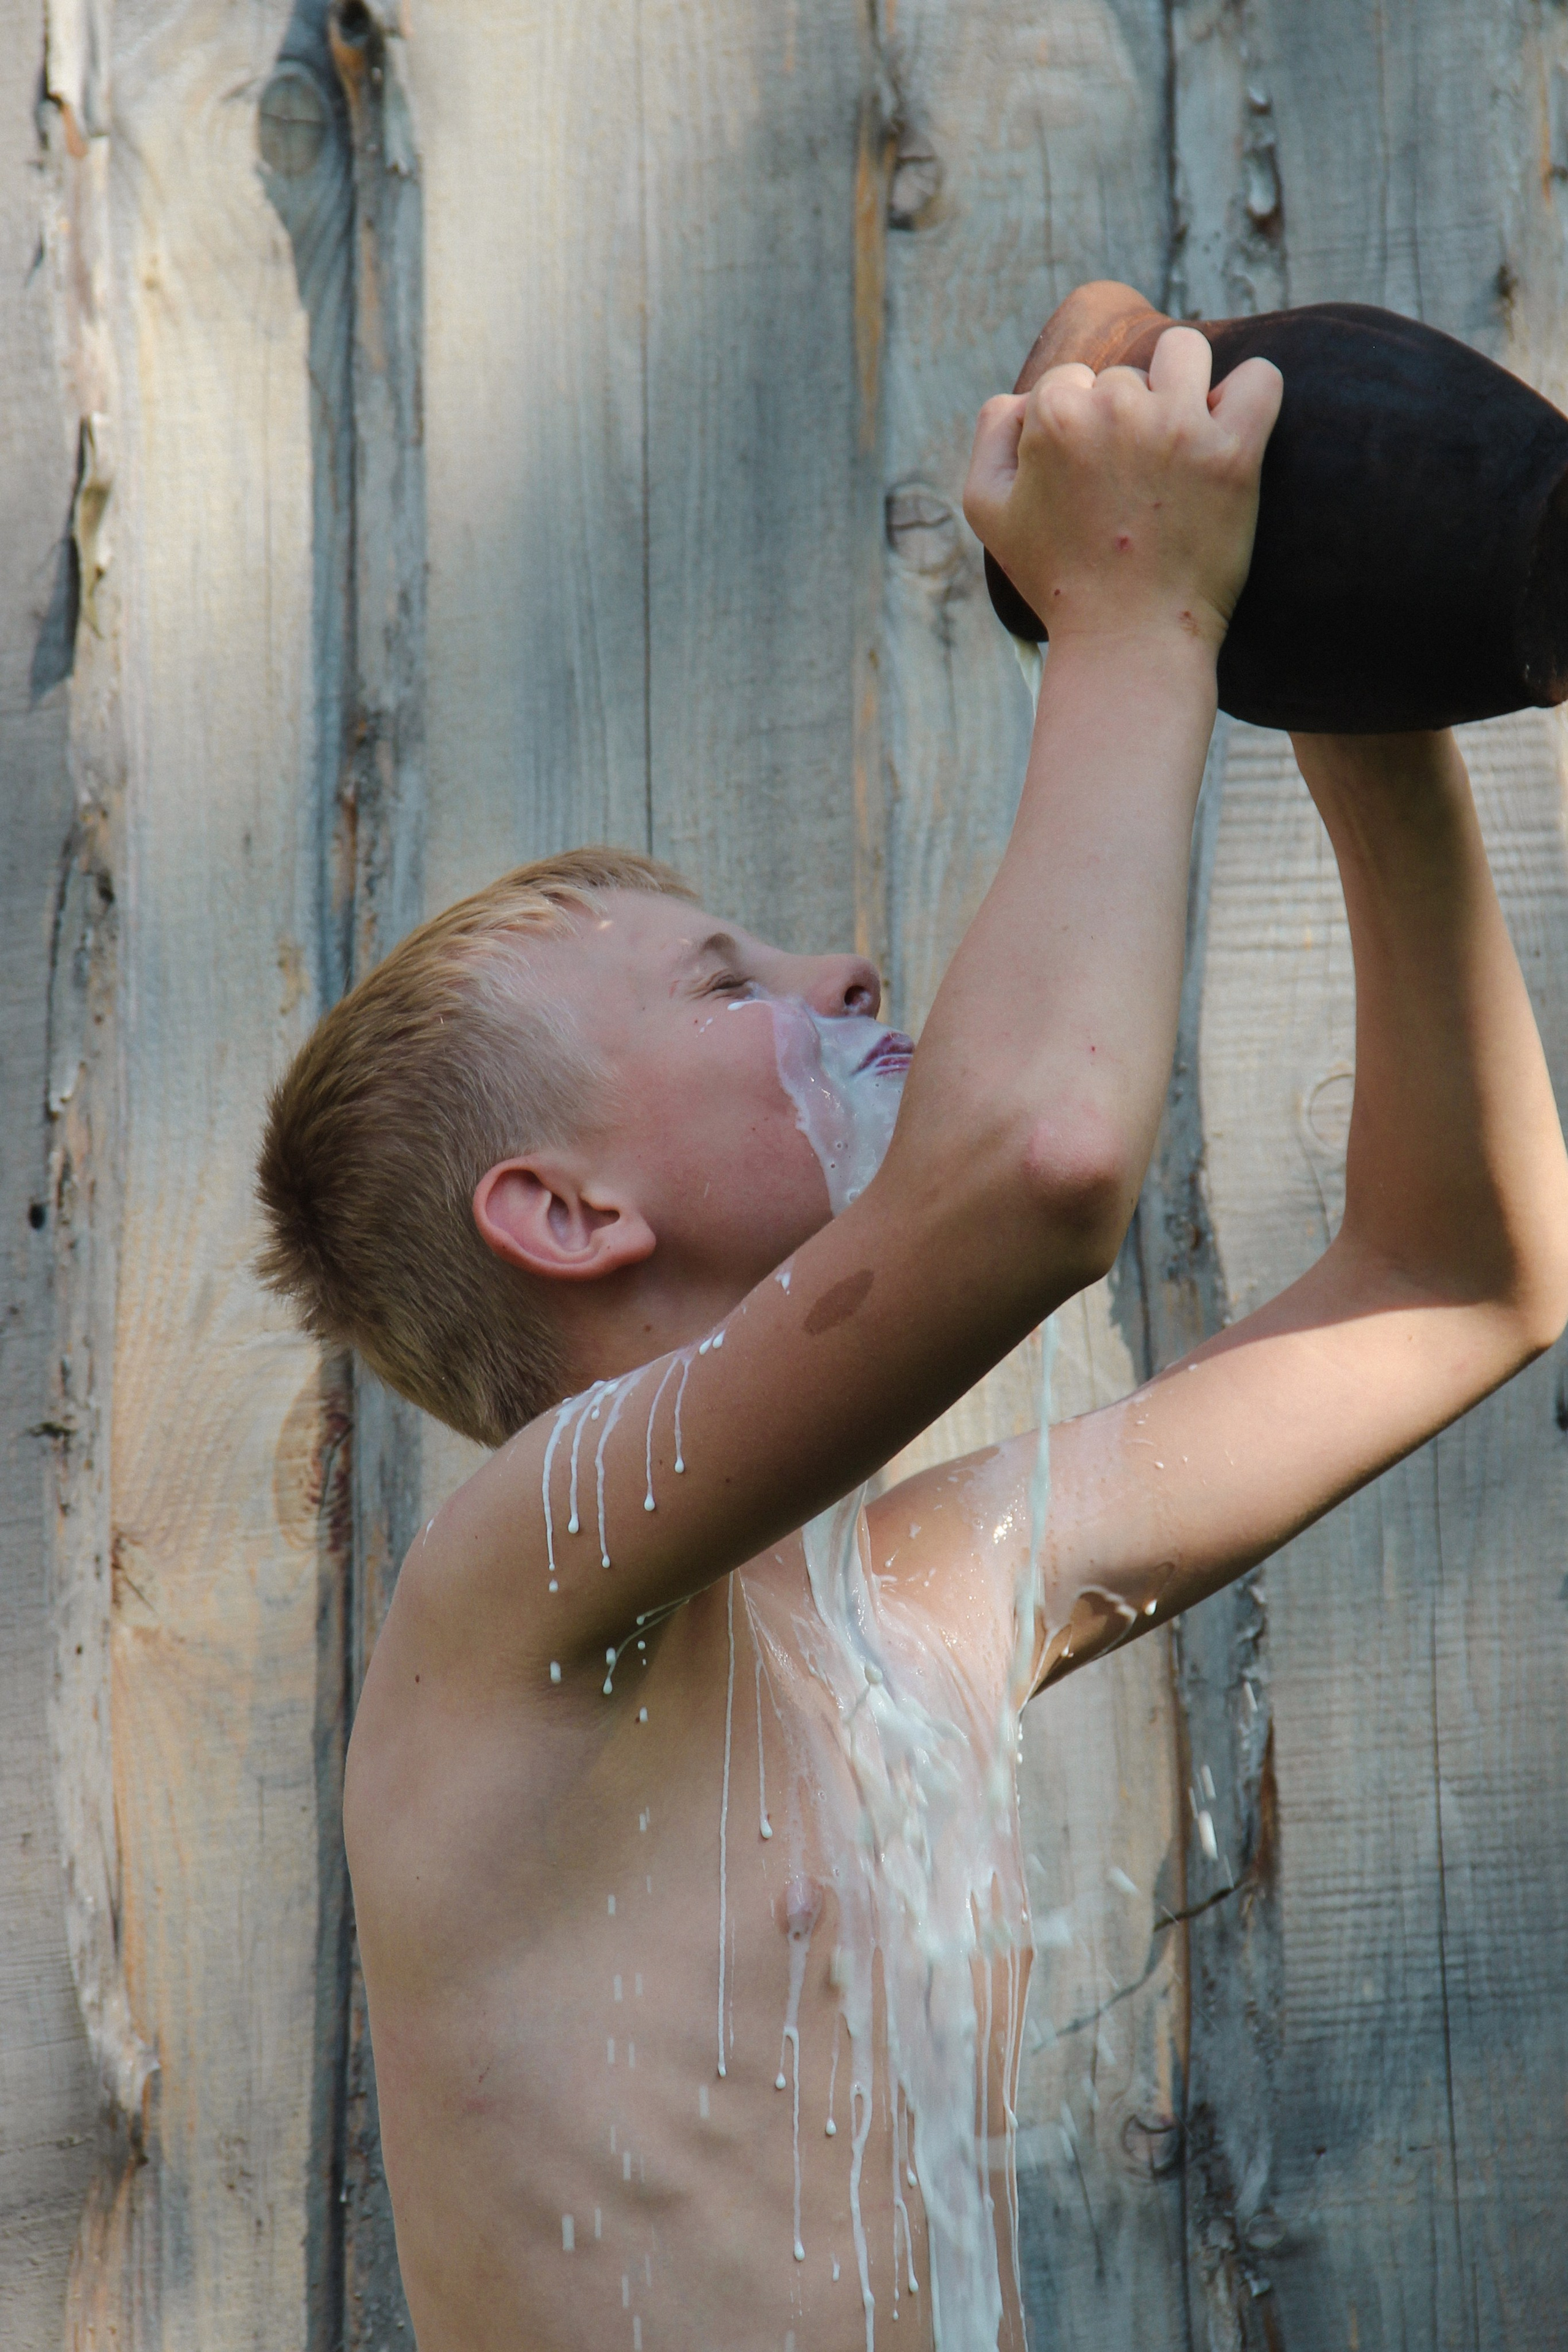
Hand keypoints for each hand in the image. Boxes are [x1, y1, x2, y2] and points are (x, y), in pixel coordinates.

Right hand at [962, 327, 1282, 658]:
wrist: (1126, 641)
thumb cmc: (1056, 580)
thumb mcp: (987, 511)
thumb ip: (992, 434)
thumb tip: (1023, 395)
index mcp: (1054, 414)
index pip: (1069, 380)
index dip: (1075, 429)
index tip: (1087, 479)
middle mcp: (1115, 407)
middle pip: (1126, 375)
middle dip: (1126, 420)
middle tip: (1130, 486)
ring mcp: (1178, 427)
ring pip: (1185, 351)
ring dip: (1181, 385)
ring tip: (1178, 442)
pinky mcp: (1233, 453)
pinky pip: (1260, 380)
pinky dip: (1250, 393)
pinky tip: (1230, 430)